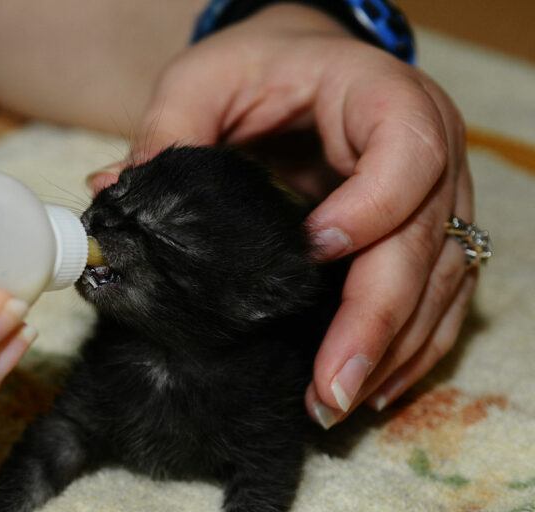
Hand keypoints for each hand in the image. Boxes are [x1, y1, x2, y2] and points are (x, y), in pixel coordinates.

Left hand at [90, 4, 475, 424]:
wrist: (304, 65)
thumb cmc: (259, 66)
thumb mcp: (204, 80)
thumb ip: (167, 132)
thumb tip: (113, 194)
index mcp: (383, 98)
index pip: (405, 155)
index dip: (370, 209)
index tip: (315, 251)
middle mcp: (430, 152)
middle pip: (425, 243)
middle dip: (375, 321)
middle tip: (329, 388)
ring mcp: (437, 201)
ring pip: (439, 286)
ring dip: (390, 353)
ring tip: (334, 404)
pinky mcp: (427, 240)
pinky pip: (439, 303)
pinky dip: (407, 351)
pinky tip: (367, 390)